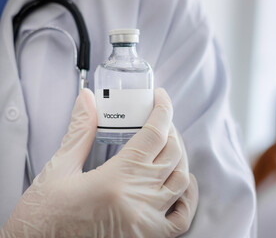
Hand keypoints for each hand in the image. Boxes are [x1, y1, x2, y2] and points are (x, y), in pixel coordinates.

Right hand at [1, 88, 197, 237]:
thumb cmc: (45, 213)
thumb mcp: (59, 167)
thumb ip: (80, 130)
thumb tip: (87, 98)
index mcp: (116, 178)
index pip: (154, 134)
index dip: (162, 110)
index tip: (161, 97)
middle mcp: (138, 199)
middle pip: (172, 153)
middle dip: (170, 130)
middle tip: (158, 121)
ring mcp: (147, 221)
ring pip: (180, 180)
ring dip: (179, 157)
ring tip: (167, 146)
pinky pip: (181, 219)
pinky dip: (188, 197)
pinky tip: (182, 183)